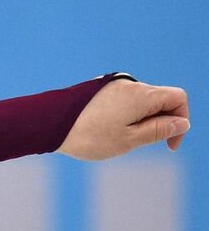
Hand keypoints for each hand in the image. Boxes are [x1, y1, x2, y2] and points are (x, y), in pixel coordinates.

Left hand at [57, 76, 189, 160]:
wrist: (47, 124)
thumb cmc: (88, 135)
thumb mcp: (129, 140)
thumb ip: (159, 130)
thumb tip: (182, 123)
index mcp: (142, 94)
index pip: (178, 98)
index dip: (181, 121)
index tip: (169, 145)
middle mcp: (130, 84)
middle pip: (159, 100)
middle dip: (157, 123)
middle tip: (135, 144)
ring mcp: (112, 85)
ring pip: (139, 102)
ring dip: (138, 121)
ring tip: (112, 138)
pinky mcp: (97, 89)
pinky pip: (121, 102)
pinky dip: (122, 116)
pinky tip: (101, 131)